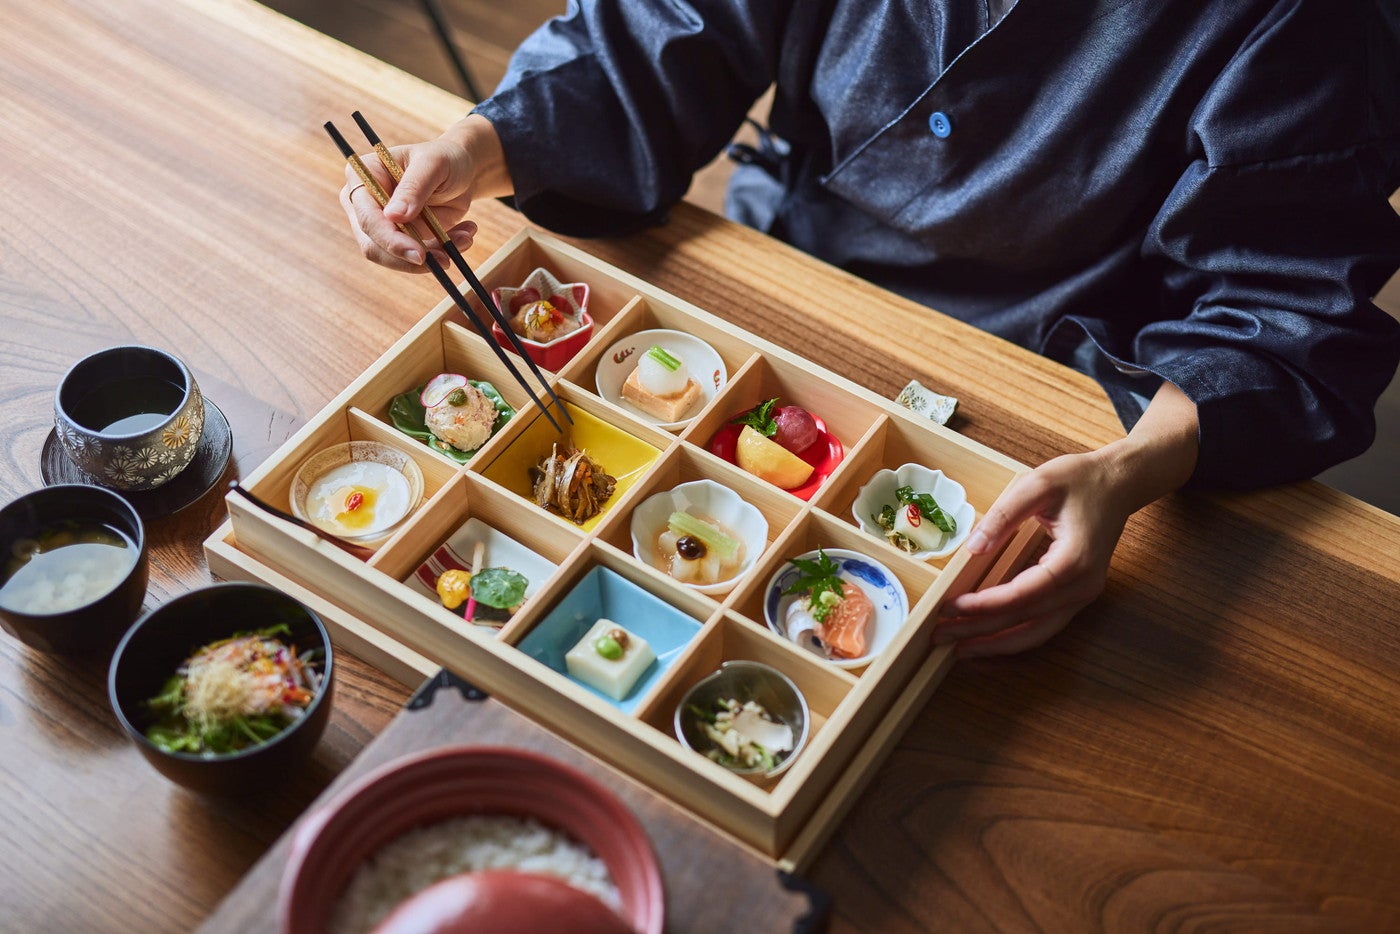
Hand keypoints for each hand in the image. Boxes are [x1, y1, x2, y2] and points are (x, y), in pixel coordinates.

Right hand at [339, 114, 509, 272]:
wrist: (462, 171)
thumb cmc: (444, 158)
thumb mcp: (433, 164)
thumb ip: (414, 187)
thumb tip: (393, 216)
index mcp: (362, 176)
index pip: (367, 217)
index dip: (390, 240)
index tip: (420, 254)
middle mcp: (365, 204)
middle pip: (374, 245)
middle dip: (410, 259)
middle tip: (445, 260)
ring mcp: (381, 225)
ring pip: (396, 259)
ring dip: (433, 257)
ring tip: (465, 238)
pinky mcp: (401, 240)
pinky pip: (417, 260)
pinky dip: (443, 254)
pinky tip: (465, 236)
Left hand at [932, 451, 1130, 656]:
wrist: (1120, 483)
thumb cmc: (1081, 479)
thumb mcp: (1038, 484)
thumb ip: (1004, 515)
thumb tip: (974, 547)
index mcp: (1074, 561)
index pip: (1022, 595)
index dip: (984, 606)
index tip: (950, 607)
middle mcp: (1082, 588)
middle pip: (1027, 623)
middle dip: (981, 633)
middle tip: (941, 636)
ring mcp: (1082, 596)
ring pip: (1037, 634)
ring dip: (997, 645)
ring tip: (959, 650)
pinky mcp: (1076, 596)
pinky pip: (1043, 626)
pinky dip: (1015, 638)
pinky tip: (987, 641)